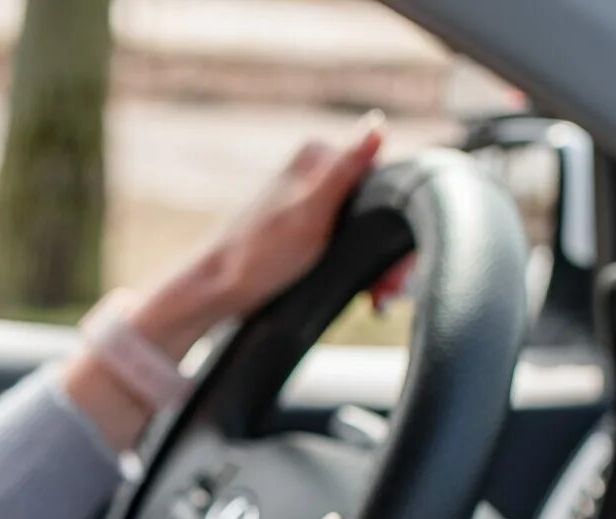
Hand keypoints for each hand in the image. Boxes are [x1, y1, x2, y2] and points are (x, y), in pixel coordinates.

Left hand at [62, 118, 402, 448]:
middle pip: (376, 207)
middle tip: (388, 291)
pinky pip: (349, 243)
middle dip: (389, 251)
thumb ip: (345, 171)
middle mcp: (315, 172)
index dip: (397, 222)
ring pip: (366, 229)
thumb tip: (377, 125)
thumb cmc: (259, 255)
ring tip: (379, 297)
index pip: (383, 178)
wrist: (218, 290)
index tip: (397, 266)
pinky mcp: (307, 230)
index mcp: (317, 156)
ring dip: (379, 265)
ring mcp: (311, 201)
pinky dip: (361, 268)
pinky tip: (367, 293)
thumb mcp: (310, 213)